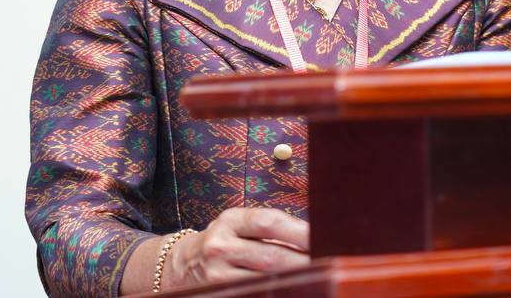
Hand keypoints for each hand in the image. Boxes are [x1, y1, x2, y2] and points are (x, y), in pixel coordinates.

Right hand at [161, 208, 309, 289]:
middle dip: (304, 261)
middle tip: (329, 263)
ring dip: (295, 279)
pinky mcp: (220, 293)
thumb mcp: (238, 225)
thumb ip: (269, 229)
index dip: (299, 231)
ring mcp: (218, 274)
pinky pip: (254, 293)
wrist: (181, 265)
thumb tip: (312, 238)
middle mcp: (221, 245)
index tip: (323, 238)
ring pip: (266, 279)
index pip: (270, 222)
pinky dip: (276, 290)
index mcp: (231, 220)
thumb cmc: (223, 241)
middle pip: (272, 256)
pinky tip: (292, 288)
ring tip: (316, 276)